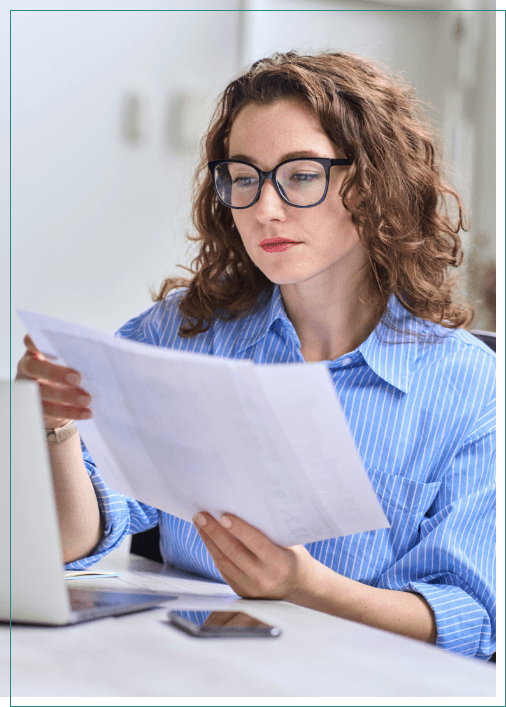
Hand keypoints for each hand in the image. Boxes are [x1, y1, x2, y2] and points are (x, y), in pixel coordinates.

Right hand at [16, 334, 91, 428]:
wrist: (57, 398)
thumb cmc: (66, 370)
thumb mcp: (68, 360)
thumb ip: (76, 356)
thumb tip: (99, 357)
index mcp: (35, 351)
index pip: (30, 342)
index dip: (36, 342)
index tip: (52, 342)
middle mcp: (28, 368)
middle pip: (34, 368)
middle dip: (55, 373)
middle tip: (77, 378)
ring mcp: (30, 388)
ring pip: (42, 392)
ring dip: (66, 396)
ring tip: (87, 399)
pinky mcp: (37, 407)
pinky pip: (52, 411)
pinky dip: (71, 412)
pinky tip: (87, 412)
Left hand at [192, 512, 316, 601]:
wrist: (299, 587)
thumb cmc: (294, 558)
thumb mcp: (289, 543)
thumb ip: (269, 532)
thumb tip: (243, 509)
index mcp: (280, 564)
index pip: (255, 543)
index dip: (238, 529)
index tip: (222, 516)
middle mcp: (264, 578)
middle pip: (233, 552)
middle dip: (214, 532)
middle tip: (201, 516)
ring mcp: (252, 588)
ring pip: (224, 561)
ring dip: (209, 541)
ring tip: (200, 524)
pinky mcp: (242, 592)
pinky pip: (223, 570)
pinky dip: (214, 552)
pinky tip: (208, 539)